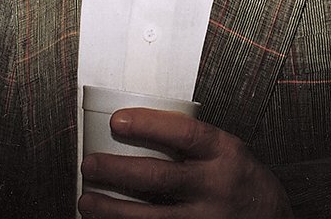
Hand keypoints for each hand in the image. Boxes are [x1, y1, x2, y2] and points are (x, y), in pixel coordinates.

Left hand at [77, 110, 290, 218]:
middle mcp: (215, 187)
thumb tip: (141, 129)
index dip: (148, 125)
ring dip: (112, 210)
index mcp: (224, 153)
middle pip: (158, 178)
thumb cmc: (244, 181)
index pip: (184, 134)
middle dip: (116, 171)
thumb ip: (195, 143)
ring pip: (150, 217)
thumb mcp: (229, 151)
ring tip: (87, 201)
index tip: (118, 121)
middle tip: (90, 164)